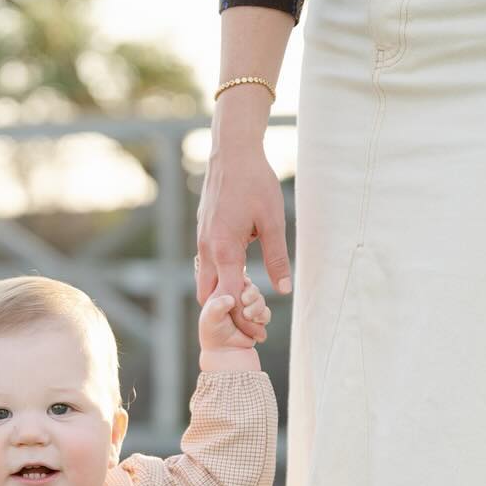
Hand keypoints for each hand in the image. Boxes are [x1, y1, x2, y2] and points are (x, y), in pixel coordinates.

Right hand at [196, 134, 291, 341]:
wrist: (232, 152)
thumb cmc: (255, 182)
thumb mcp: (273, 221)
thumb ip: (277, 258)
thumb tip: (283, 290)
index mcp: (224, 250)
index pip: (230, 299)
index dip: (243, 319)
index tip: (258, 333)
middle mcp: (207, 249)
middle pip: (209, 297)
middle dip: (228, 314)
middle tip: (253, 322)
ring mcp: (202, 240)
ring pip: (206, 281)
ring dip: (223, 296)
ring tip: (249, 302)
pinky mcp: (203, 232)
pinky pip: (207, 265)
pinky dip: (220, 278)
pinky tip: (240, 278)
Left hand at [199, 281, 269, 353]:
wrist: (225, 352)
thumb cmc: (213, 333)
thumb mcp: (210, 318)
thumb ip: (217, 306)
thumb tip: (230, 299)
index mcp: (224, 293)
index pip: (236, 278)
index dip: (242, 281)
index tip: (242, 285)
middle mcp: (237, 299)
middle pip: (252, 287)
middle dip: (252, 293)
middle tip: (245, 301)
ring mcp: (248, 309)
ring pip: (261, 300)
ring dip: (257, 307)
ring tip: (248, 316)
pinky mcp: (257, 320)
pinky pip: (266, 314)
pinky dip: (262, 318)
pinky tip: (254, 323)